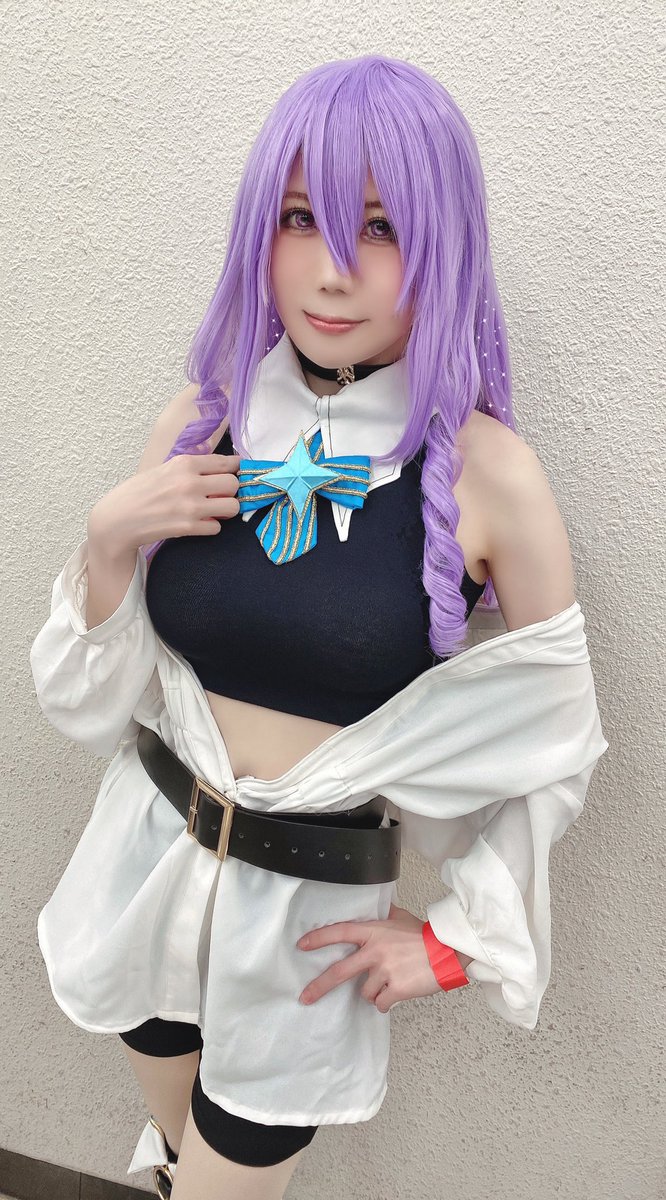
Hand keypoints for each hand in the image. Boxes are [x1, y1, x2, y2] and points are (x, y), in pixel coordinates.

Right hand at [88, 450, 241, 556]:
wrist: (117, 520)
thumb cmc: (137, 493)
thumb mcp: (163, 468)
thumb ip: (189, 466)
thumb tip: (214, 459)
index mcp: (184, 463)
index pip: (227, 463)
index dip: (234, 470)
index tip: (234, 474)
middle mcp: (190, 482)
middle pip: (234, 484)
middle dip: (230, 491)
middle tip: (219, 496)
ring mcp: (191, 506)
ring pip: (232, 507)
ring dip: (226, 510)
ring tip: (213, 511)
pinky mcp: (188, 527)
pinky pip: (217, 527)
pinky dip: (210, 527)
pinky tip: (198, 524)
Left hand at [296, 902, 464, 1013]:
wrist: (448, 951)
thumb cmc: (425, 935)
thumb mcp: (401, 918)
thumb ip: (385, 915)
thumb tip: (378, 905)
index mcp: (374, 931)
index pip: (339, 932)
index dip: (319, 938)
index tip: (302, 945)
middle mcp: (375, 951)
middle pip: (339, 971)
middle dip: (319, 986)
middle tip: (305, 997)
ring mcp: (384, 971)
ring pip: (365, 992)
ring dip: (374, 992)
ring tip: (390, 981)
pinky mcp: (396, 989)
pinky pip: (381, 1003)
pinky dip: (386, 1002)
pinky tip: (397, 992)